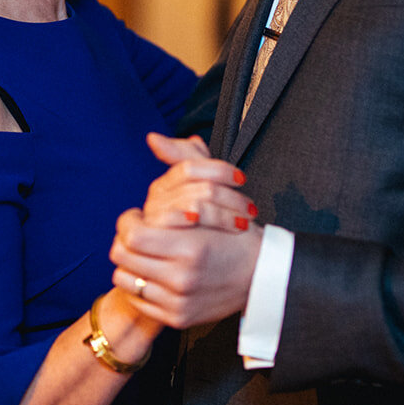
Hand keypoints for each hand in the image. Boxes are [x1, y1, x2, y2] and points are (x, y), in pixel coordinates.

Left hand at [110, 208, 261, 329]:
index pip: (133, 236)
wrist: (262, 278)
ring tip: (144, 254)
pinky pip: (138, 302)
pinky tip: (152, 274)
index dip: (128, 222)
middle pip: (122, 257)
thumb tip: (148, 187)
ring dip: (129, 264)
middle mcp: (181, 278)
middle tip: (137, 233)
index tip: (136, 217)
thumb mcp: (213, 212)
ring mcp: (178, 302)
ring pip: (125, 280)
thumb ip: (177, 205)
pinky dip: (138, 286)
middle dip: (124, 240)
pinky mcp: (178, 318)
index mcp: (190, 248)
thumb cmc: (238, 240)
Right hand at [141, 133, 255, 231]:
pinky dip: (208, 219)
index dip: (219, 170)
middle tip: (250, 209)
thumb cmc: (205, 230)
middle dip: (229, 197)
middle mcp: (155, 200)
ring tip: (244, 222)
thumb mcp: (200, 191)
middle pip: (196, 186)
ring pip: (195, 204)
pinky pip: (182, 220)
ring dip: (225, 213)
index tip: (241, 179)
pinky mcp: (158, 241)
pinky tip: (228, 226)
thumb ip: (185, 158)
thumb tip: (153, 138)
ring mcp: (154, 220)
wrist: (206, 266)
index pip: (189, 166)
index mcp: (163, 186)